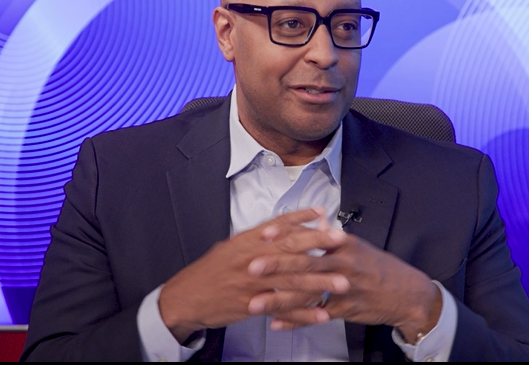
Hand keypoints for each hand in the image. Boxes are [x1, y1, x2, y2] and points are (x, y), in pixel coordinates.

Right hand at [157, 208, 348, 342]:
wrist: (186, 298)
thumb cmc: (210, 271)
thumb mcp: (231, 246)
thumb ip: (257, 238)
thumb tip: (281, 228)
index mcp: (246, 241)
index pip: (278, 225)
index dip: (302, 218)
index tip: (323, 213)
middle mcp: (251, 259)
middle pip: (290, 249)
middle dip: (319, 244)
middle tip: (342, 241)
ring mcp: (253, 283)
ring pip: (292, 281)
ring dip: (320, 282)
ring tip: (342, 282)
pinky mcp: (253, 306)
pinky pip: (283, 309)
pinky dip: (303, 313)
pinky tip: (322, 314)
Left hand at [247, 233, 441, 342]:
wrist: (407, 293)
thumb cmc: (379, 268)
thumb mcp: (358, 247)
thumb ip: (333, 237)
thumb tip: (316, 222)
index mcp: (343, 243)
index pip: (310, 236)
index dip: (285, 235)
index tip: (262, 235)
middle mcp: (343, 263)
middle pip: (305, 263)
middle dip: (276, 266)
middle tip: (251, 267)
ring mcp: (345, 287)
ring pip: (307, 293)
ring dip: (279, 299)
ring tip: (255, 304)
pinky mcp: (346, 309)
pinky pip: (317, 316)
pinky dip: (297, 321)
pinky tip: (277, 324)